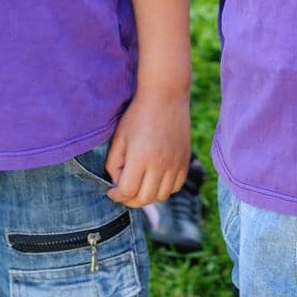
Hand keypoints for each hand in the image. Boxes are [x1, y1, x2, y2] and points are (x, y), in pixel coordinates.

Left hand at [104, 86, 190, 207]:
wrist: (166, 96)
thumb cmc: (138, 115)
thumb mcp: (119, 138)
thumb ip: (114, 164)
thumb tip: (118, 184)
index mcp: (140, 158)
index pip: (127, 191)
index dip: (116, 196)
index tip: (111, 192)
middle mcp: (160, 164)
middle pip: (144, 198)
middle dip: (129, 200)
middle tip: (123, 193)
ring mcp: (175, 164)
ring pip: (161, 196)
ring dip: (147, 196)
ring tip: (139, 186)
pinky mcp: (185, 161)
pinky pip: (175, 187)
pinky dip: (164, 189)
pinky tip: (154, 180)